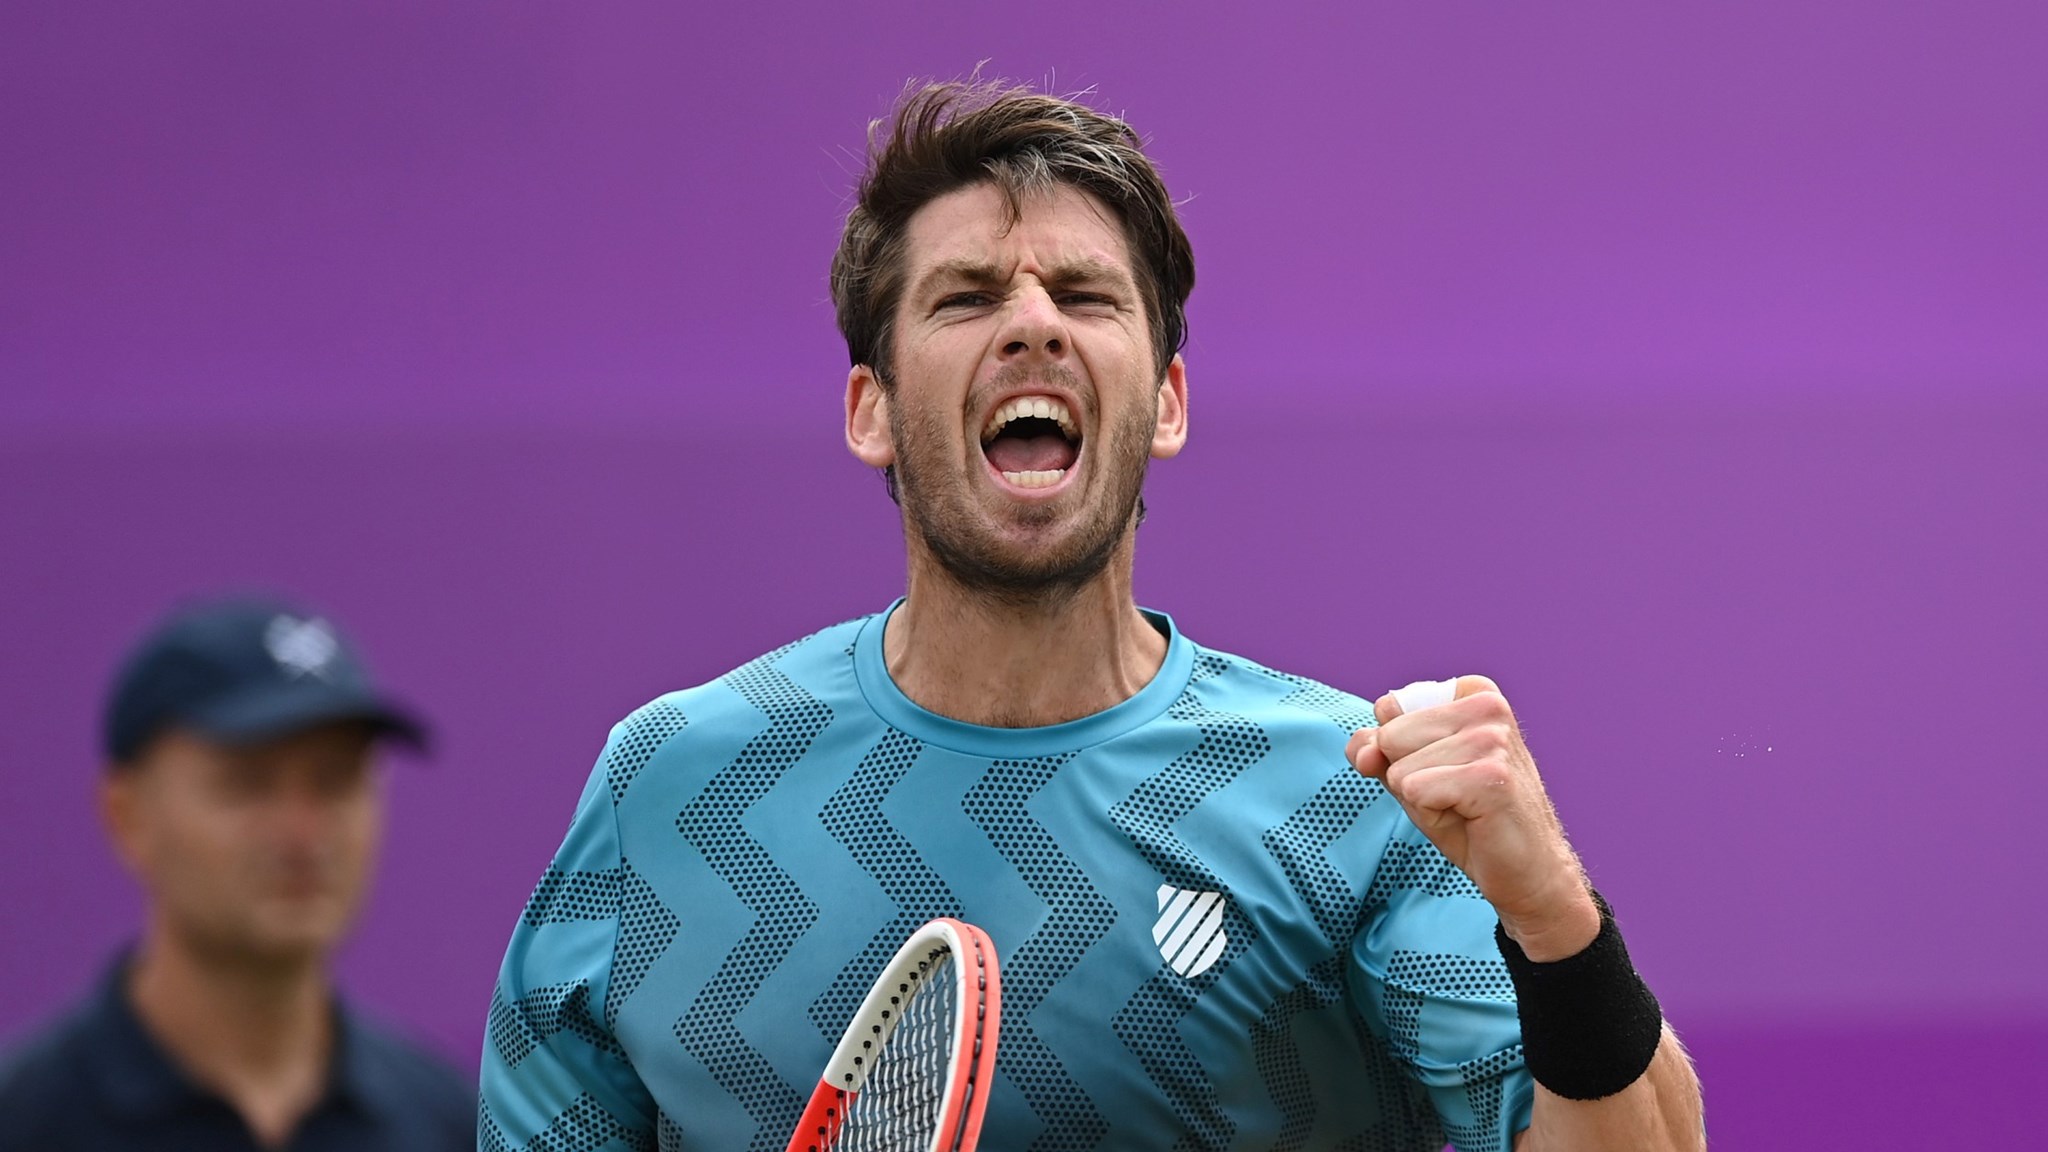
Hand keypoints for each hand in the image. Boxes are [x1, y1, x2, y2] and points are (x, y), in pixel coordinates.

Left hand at [1346, 675, 1598, 960]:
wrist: (1526, 873)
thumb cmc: (1469, 819)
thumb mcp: (1412, 773)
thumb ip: (1377, 750)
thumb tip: (1362, 752)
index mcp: (1473, 692)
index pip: (1389, 710)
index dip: (1402, 754)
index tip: (1444, 772)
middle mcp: (1488, 705)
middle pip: (1391, 737)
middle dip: (1409, 777)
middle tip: (1455, 797)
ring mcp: (1492, 739)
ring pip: (1400, 768)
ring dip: (1422, 801)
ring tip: (1464, 809)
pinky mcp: (1490, 776)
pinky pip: (1414, 790)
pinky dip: (1430, 816)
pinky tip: (1471, 820)